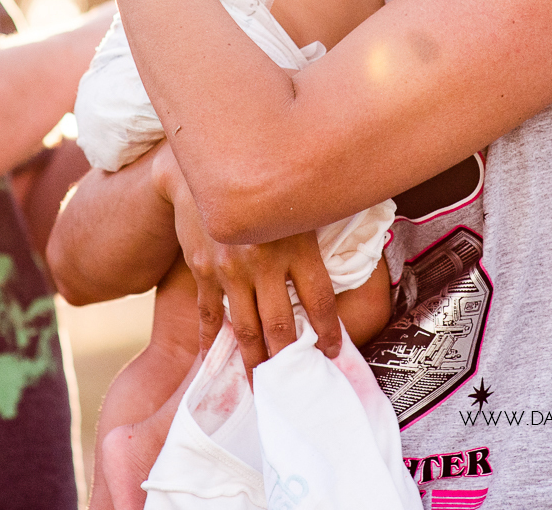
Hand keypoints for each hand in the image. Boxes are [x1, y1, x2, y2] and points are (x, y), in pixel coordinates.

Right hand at [151, 144, 340, 381]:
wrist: (203, 167)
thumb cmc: (264, 180)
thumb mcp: (299, 201)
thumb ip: (316, 231)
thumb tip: (348, 254)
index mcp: (295, 244)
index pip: (320, 299)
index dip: (329, 331)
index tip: (332, 352)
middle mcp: (263, 260)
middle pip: (280, 324)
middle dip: (289, 359)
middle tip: (293, 384)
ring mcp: (229, 268)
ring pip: (245, 327)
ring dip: (254, 359)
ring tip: (259, 384)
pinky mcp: (203, 269)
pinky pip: (209, 313)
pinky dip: (211, 338)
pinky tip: (213, 358)